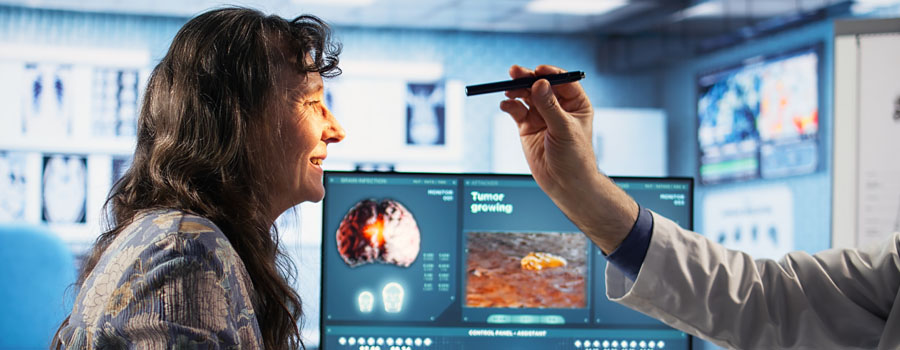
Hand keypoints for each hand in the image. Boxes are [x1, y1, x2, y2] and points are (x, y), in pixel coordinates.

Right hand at [499, 65, 637, 253]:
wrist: (565, 184)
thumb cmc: (575, 158)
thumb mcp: (564, 129)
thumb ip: (550, 106)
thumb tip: (540, 83)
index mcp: (576, 103)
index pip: (562, 80)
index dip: (549, 73)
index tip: (537, 71)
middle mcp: (558, 107)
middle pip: (540, 85)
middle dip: (527, 78)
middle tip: (514, 73)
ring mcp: (542, 116)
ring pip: (526, 95)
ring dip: (516, 90)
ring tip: (508, 90)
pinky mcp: (527, 127)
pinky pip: (516, 110)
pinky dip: (509, 106)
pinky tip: (506, 105)